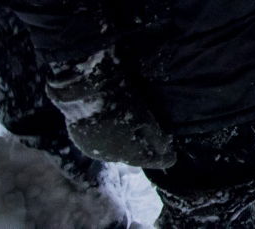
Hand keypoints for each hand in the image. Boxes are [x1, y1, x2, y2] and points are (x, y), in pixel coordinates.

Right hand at [46, 49, 175, 169]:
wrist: (84, 93)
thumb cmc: (119, 103)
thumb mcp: (143, 117)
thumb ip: (156, 136)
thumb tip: (166, 149)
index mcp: (126, 152)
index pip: (149, 160)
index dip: (162, 159)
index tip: (173, 158)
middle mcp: (109, 157)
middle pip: (131, 156)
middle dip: (143, 151)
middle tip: (155, 146)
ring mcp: (92, 149)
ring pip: (115, 151)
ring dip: (126, 146)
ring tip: (135, 137)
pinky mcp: (81, 140)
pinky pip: (101, 144)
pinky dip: (111, 140)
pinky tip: (115, 132)